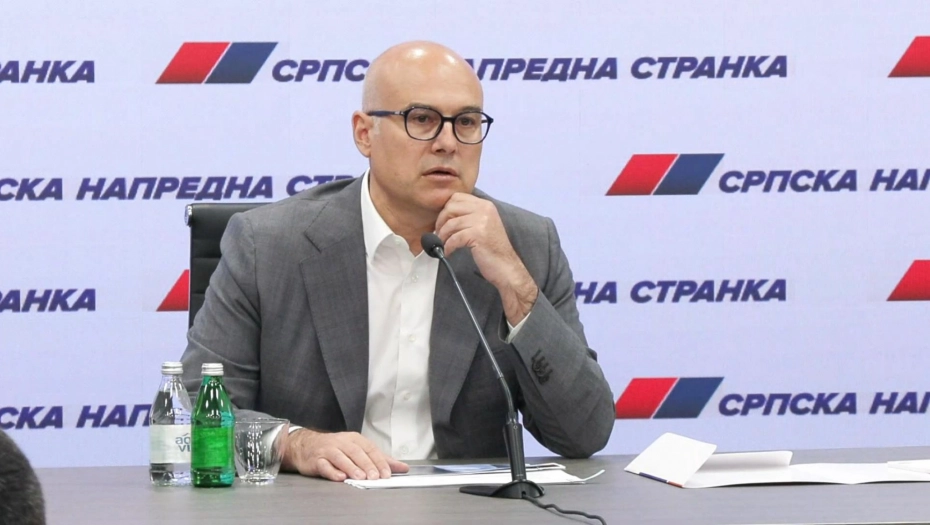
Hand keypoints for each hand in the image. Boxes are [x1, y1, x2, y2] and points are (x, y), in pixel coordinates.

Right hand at [282, 429, 408, 481]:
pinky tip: (340, 477)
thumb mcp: (359, 450)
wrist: (306, 446)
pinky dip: (332, 471)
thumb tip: (403, 467)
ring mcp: (328, 450)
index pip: (370, 449)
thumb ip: (380, 459)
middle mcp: (342, 442)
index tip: (387, 473)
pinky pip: (324, 465)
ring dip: (351, 467)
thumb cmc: (336, 448)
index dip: (379, 461)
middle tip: (376, 477)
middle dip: (367, 465)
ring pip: (341, 458)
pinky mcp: (316, 460)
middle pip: (357, 453)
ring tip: (361, 477)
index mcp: (354, 439)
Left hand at [435, 193, 537, 324]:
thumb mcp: (483, 225)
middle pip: (451, 207)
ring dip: (443, 235)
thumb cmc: (492, 249)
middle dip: (441, 221)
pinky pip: (454, 238)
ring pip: (451, 223)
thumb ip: (470, 215)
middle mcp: (484, 209)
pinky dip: (448, 246)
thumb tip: (445, 213)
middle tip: (439, 233)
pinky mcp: (478, 235)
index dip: (445, 209)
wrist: (506, 267)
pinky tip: (448, 252)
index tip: (442, 221)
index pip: (457, 197)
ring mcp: (482, 221)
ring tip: (442, 244)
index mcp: (485, 205)